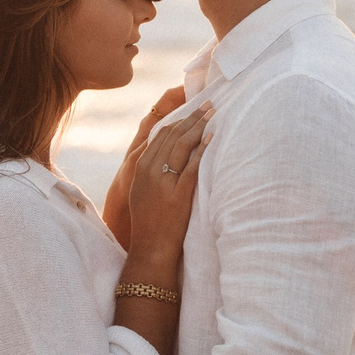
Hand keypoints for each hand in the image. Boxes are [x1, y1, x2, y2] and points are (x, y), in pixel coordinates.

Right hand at [122, 101, 210, 273]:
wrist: (150, 249)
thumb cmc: (149, 222)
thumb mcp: (142, 190)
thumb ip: (151, 170)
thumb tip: (169, 150)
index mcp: (140, 167)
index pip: (161, 134)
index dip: (179, 118)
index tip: (193, 107)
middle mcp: (149, 171)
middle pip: (173, 135)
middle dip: (192, 117)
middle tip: (209, 104)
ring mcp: (163, 182)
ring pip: (182, 145)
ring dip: (199, 126)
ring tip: (213, 114)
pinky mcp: (178, 195)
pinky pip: (192, 166)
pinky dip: (203, 149)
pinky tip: (212, 137)